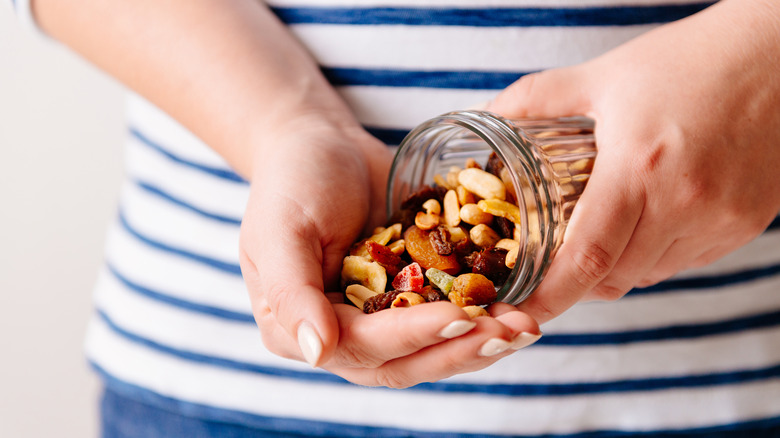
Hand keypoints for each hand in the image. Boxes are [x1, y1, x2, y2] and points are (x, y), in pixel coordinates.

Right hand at [239, 117, 540, 386]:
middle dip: (459, 350)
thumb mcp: (280, 229)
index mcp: (299, 330)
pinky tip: (520, 304)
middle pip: (405, 362)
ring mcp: (380, 318)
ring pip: (433, 348)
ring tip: (525, 326)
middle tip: (509, 332)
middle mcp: (342, 335)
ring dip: (480, 341)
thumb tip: (318, 353)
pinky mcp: (412, 295)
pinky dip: (484, 313)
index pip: (362, 348)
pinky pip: (449, 313)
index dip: (414, 337)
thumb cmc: (292, 181)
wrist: (322, 145)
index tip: (460, 317)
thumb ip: (290, 293)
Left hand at [486, 0, 779, 323]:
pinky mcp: (747, 223)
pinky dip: (657, 256)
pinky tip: (647, 223)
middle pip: (614, 277)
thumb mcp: (605, 76)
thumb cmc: (690, 60)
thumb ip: (539, 97)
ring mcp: (721, 218)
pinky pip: (687, 262)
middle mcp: (684, 202)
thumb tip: (490, 113)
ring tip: (601, 236)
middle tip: (551, 266)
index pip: (586, 258)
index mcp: (639, 167)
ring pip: (650, 274)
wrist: (779, 52)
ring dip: (616, 268)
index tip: (521, 308)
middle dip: (576, 283)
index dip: (549, 295)